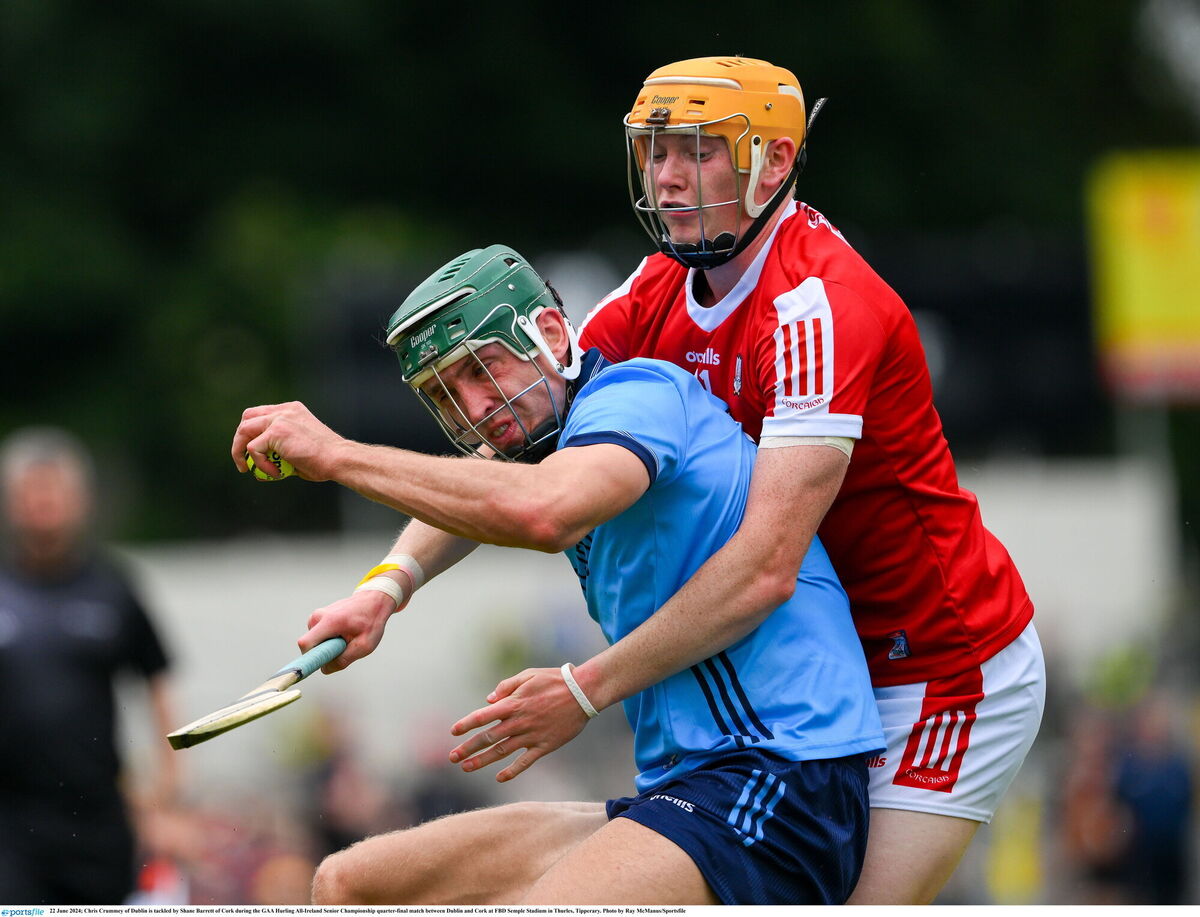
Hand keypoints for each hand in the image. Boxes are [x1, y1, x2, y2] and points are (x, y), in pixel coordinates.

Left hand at [231, 401, 343, 481]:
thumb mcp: (299, 446)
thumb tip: (261, 467)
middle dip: (240, 439)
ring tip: (249, 469)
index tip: (250, 453)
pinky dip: (259, 464)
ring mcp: (280, 419)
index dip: (251, 433)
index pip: (261, 414)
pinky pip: (253, 449)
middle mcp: (284, 410)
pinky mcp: (276, 431)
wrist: (339, 459)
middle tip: (243, 461)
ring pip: (244, 431)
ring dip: (240, 451)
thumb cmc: (324, 460)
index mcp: (292, 410)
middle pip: (247, 418)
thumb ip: (280, 449)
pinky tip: (276, 474)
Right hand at [299, 589, 395, 673]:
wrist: (374, 601)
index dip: (307, 658)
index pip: (305, 643)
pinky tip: (343, 633)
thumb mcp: (364, 645)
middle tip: (344, 647)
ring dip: (328, 645)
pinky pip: (318, 636)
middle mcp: (318, 616)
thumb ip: (344, 659)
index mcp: (329, 622)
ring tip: (346, 638)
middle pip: (310, 645)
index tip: (314, 665)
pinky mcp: (318, 617)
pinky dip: (329, 639)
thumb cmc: (371, 622)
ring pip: (314, 642)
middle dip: (324, 652)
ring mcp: (316, 615)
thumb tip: (324, 668)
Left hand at [448, 667, 589, 781]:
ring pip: (502, 751)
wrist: (583, 692)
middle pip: (488, 737)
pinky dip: (512, 771)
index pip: (483, 716)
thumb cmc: (555, 680)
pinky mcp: (545, 745)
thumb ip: (506, 686)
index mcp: (513, 703)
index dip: (466, 724)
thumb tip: (488, 700)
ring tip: (466, 768)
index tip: (453, 732)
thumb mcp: (528, 675)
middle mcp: (519, 721)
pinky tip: (500, 778)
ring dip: (482, 760)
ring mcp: (532, 735)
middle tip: (452, 758)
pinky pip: (525, 762)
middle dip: (468, 748)